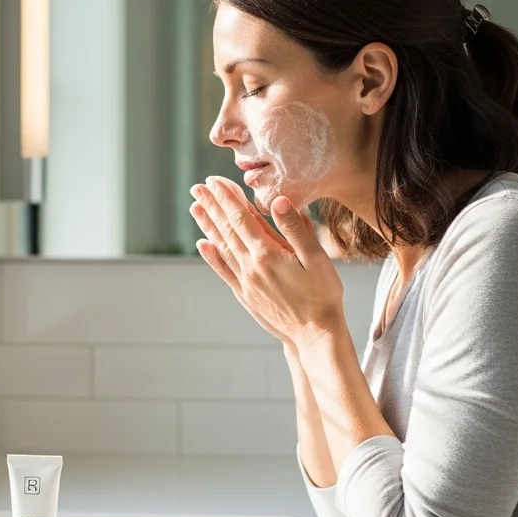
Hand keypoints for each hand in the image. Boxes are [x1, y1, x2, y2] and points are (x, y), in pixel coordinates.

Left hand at [189, 177, 345, 348]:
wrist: (315, 335)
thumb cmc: (323, 295)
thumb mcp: (316, 258)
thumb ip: (296, 229)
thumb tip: (279, 200)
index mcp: (268, 254)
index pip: (242, 218)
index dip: (227, 197)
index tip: (214, 181)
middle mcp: (251, 267)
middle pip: (226, 230)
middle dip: (212, 206)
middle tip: (197, 188)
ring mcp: (246, 282)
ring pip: (221, 248)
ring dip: (207, 226)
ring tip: (195, 208)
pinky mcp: (246, 295)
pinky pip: (223, 271)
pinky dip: (212, 256)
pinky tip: (203, 245)